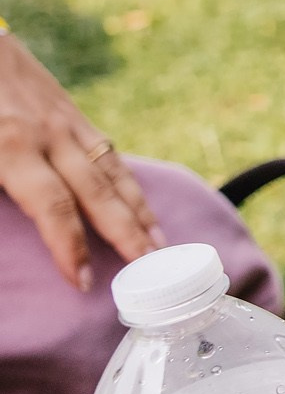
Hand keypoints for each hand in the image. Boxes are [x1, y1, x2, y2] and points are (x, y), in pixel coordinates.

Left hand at [0, 33, 160, 290]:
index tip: (84, 281)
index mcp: (12, 146)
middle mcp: (50, 136)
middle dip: (127, 235)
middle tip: (152, 269)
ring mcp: (66, 122)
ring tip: (160, 242)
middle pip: (98, 194)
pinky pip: (108, 153)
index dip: (70, 247)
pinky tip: (139, 201)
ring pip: (112, 173)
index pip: (53, 208)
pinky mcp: (72, 112)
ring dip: (139, 211)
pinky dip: (127, 182)